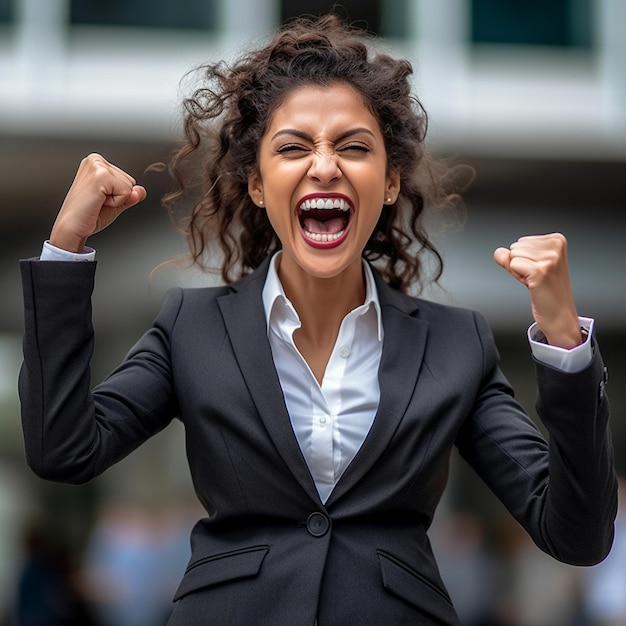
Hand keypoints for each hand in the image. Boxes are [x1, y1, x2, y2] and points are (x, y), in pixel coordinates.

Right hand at [49, 153, 146, 252]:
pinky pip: (126, 192)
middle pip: (131, 181)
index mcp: (97, 163)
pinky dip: (116, 203)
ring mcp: (97, 166)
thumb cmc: (89, 215)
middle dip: (119, 197)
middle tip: (98, 202)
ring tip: (97, 202)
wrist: (72, 227)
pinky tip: (98, 202)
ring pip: (129, 186)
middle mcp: (95, 160)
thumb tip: (141, 191)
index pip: (129, 180)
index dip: (119, 196)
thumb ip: (130, 195)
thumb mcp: (116, 203)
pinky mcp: (100, 176)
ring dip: (117, 200)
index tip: (100, 199)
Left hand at [494, 233, 582, 347]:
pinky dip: (518, 276)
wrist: (560, 315)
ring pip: (512, 256)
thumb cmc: (548, 291)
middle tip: (536, 278)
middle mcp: (556, 246)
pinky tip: (533, 284)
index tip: (538, 271)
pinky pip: (513, 265)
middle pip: (515, 247)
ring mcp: (549, 258)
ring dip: (519, 272)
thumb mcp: (530, 266)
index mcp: (557, 240)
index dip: (524, 259)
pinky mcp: (540, 270)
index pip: (520, 242)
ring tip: (536, 281)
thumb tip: (499, 252)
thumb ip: (512, 256)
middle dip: (521, 265)